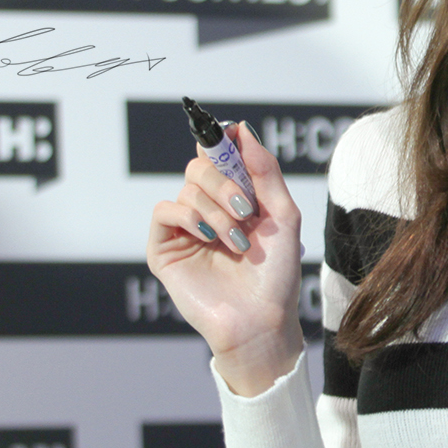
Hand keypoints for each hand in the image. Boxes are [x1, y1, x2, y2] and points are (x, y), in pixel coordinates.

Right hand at [147, 122, 305, 395]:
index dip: (222, 141)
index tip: (229, 133)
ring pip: (187, 186)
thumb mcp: (282, 214)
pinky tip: (210, 236)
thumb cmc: (276, 273)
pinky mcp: (165, 248)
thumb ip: (264, 170)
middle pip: (201, 165)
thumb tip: (241, 129)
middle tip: (245, 207)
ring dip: (216, 208)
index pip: (220, 156)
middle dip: (224, 180)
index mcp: (236, 198)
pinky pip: (165, 210)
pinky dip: (190, 216)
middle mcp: (209, 209)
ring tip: (236, 240)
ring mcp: (186, 228)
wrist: (261, 319)